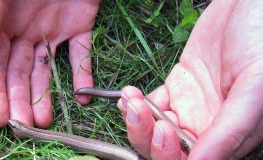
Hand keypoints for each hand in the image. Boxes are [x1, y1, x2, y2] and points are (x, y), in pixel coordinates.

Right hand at [0, 0, 99, 127]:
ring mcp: (54, 32)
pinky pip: (81, 54)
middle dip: (20, 101)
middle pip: (20, 74)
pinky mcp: (80, 26)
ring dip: (46, 96)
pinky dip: (83, 75)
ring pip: (47, 70)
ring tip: (45, 121)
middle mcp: (26, 32)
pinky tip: (82, 97)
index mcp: (4, 24)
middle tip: (24, 126)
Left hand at [117, 1, 262, 158]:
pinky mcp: (179, 86)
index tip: (163, 130)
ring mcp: (191, 106)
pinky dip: (137, 103)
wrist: (248, 6)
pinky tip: (131, 95)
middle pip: (167, 149)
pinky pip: (153, 104)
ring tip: (131, 100)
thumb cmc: (261, 39)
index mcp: (231, 134)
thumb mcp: (254, 87)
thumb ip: (230, 130)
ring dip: (138, 119)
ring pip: (156, 127)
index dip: (170, 154)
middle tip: (139, 113)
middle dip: (147, 137)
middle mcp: (209, 124)